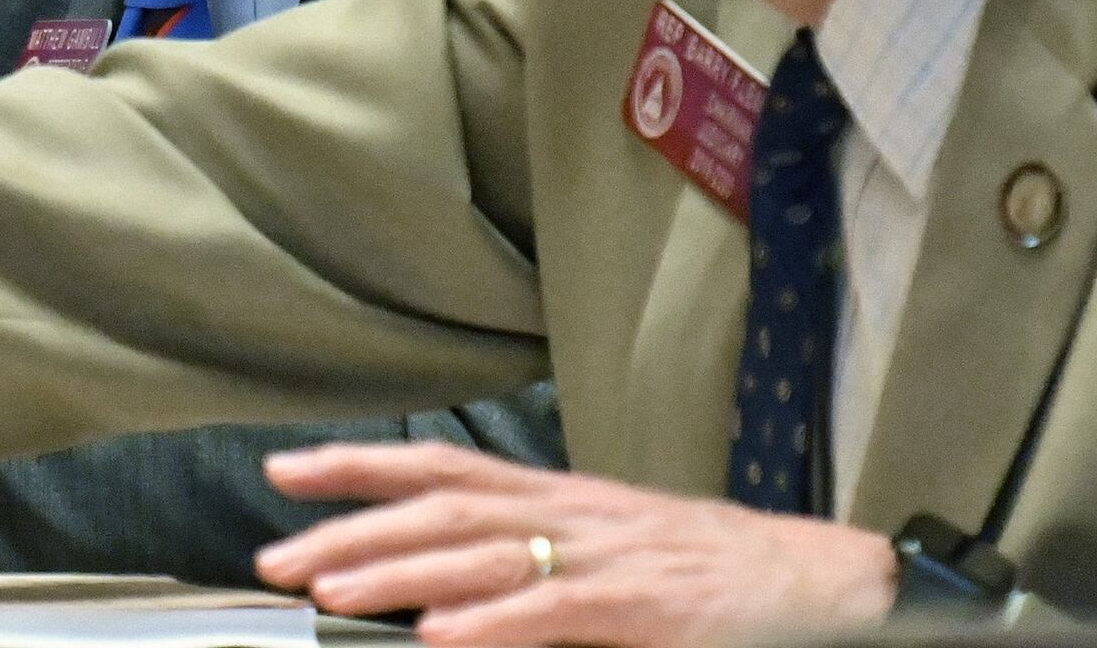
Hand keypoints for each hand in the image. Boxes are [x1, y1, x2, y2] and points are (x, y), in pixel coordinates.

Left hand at [254, 443, 896, 646]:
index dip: (361, 466)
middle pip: (444, 508)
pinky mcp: (645, 609)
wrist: (818, 581)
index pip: (443, 468)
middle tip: (278, 556)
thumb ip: (532, 562)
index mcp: (560, 500)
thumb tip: (444, 590)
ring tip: (332, 591)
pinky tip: (441, 637)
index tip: (287, 473)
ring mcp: (609, 559)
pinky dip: (494, 624)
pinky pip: (557, 612)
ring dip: (400, 572)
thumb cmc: (711, 575)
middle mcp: (573, 515)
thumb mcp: (612, 551)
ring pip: (486, 553)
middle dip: (354, 527)